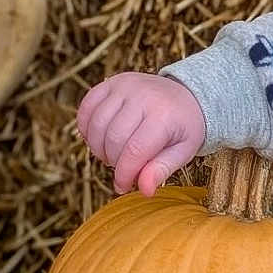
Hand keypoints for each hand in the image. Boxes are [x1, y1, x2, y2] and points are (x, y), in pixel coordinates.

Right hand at [76, 72, 205, 195]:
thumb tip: (145, 190)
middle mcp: (142, 96)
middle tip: (122, 167)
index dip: (124, 174)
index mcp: (164, 115)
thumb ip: (162, 169)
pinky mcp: (111, 82)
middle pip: (113, 138)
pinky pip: (87, 106)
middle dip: (113, 161)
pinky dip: (86, 127)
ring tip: (112, 154)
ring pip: (97, 124)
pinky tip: (98, 138)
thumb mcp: (183, 151)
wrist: (186, 94)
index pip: (134, 151)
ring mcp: (125, 86)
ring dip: (98, 147)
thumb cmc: (183, 127)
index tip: (123, 186)